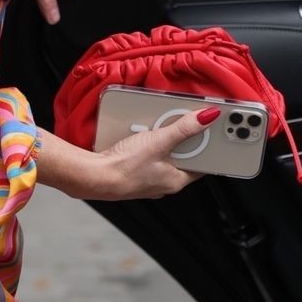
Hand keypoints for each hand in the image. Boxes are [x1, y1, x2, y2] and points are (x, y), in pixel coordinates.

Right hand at [92, 107, 220, 200]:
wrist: (94, 176)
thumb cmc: (125, 166)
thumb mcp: (160, 141)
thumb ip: (185, 128)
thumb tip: (207, 118)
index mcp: (176, 181)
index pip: (202, 164)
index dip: (205, 147)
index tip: (206, 131)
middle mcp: (164, 184)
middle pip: (181, 157)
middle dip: (178, 139)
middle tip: (172, 126)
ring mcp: (147, 180)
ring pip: (162, 156)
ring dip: (160, 141)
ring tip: (152, 130)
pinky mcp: (133, 174)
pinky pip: (146, 157)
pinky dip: (145, 146)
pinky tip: (137, 137)